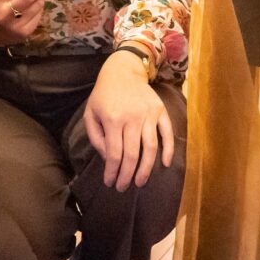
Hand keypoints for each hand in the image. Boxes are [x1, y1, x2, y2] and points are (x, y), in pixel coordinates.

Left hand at [82, 51, 174, 192]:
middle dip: (127, 176)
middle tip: (124, 188)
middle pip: (132, 155)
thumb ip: (96, 138)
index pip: (114, 154)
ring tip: (140, 182)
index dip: (113, 172)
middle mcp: (132, 118)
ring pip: (150, 148)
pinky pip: (167, 134)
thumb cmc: (103, 95)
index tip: (110, 183)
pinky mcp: (160, 111)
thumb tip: (109, 159)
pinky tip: (165, 164)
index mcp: (112, 119)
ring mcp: (148, 114)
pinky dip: (168, 150)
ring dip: (146, 169)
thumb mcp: (91, 114)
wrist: (123, 71)